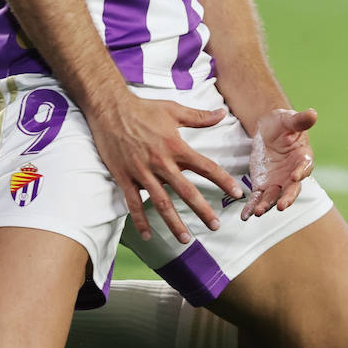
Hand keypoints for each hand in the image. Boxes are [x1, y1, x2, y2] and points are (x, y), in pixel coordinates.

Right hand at [87, 94, 246, 244]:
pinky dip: (140, 221)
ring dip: (174, 223)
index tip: (237, 194)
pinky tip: (147, 235)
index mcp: (175, 146)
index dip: (223, 181)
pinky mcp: (124, 176)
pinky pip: (133, 203)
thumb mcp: (173, 110)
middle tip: (215, 226)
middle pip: (186, 191)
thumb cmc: (143, 108)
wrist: (110, 107)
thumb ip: (199, 116)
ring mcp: (142, 172)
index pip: (205, 167)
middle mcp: (161, 162)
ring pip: (161, 203)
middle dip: (202, 210)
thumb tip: (222, 113)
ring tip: (186, 239)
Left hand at [240, 107, 316, 220]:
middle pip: (291, 190)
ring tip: (258, 212)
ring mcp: (278, 182)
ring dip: (267, 205)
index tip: (295, 177)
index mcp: (302, 158)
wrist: (268, 129)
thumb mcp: (289, 119)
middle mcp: (292, 175)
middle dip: (287, 198)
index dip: (300, 172)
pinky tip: (245, 216)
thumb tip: (313, 113)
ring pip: (274, 197)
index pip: (304, 167)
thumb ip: (300, 120)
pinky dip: (252, 207)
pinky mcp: (263, 185)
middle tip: (281, 206)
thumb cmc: (283, 123)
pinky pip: (258, 198)